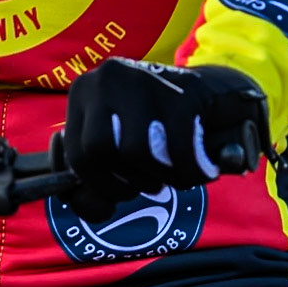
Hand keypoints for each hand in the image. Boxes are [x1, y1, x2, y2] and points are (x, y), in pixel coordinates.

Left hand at [62, 61, 270, 219]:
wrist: (212, 93)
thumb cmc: (156, 131)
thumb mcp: (116, 151)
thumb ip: (95, 188)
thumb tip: (96, 208)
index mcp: (83, 91)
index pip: (76, 153)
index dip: (99, 185)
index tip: (123, 190)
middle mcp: (106, 77)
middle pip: (99, 150)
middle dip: (125, 181)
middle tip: (149, 185)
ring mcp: (143, 79)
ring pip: (135, 152)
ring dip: (159, 178)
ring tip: (172, 175)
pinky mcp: (181, 92)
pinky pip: (178, 152)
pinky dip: (190, 174)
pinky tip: (199, 171)